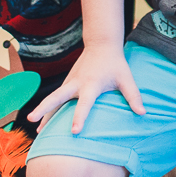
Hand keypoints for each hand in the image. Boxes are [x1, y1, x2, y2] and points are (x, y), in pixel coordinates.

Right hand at [27, 45, 144, 132]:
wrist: (102, 44)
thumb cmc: (115, 64)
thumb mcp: (126, 79)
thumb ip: (133, 96)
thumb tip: (143, 114)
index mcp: (91, 85)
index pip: (85, 104)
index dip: (79, 117)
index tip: (74, 132)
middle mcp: (76, 84)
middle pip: (57, 97)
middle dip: (44, 109)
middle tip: (32, 119)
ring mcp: (69, 83)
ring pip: (53, 99)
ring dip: (43, 114)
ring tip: (36, 132)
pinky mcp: (67, 83)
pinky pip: (56, 99)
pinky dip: (48, 111)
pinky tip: (42, 126)